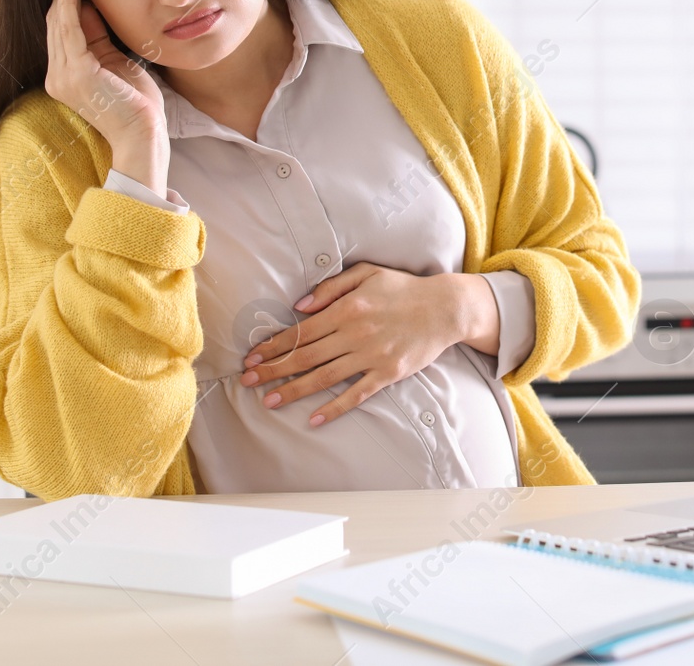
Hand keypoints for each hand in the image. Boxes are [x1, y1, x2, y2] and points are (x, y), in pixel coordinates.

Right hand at [44, 0, 168, 190]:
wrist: (144, 136)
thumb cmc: (137, 105)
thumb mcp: (117, 62)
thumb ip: (99, 38)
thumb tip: (90, 6)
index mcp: (67, 76)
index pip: (62, 30)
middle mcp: (57, 76)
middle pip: (56, 22)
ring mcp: (63, 76)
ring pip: (59, 22)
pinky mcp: (75, 74)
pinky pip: (69, 30)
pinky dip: (68, 3)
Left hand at [239, 263, 499, 426]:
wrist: (445, 308)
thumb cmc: (403, 288)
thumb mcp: (367, 273)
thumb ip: (330, 287)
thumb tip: (299, 306)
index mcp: (346, 309)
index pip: (301, 331)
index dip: (274, 345)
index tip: (252, 356)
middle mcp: (355, 334)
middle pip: (305, 356)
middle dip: (273, 370)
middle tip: (248, 380)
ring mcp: (371, 356)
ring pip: (324, 377)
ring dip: (294, 390)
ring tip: (269, 401)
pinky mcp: (388, 373)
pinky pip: (356, 394)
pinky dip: (334, 408)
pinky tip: (314, 419)